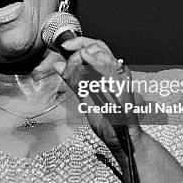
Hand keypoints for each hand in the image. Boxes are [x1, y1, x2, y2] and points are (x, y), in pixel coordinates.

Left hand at [52, 36, 143, 155]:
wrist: (122, 139)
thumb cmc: (107, 122)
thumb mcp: (84, 98)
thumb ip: (73, 80)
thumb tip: (58, 65)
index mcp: (106, 72)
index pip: (94, 47)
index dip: (78, 43)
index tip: (64, 46)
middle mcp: (115, 72)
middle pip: (99, 45)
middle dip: (79, 45)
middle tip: (67, 49)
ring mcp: (121, 79)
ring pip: (103, 54)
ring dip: (84, 57)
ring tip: (74, 65)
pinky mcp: (124, 88)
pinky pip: (109, 70)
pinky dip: (96, 65)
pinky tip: (86, 63)